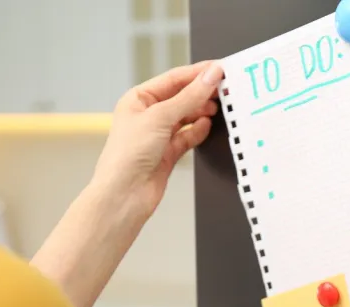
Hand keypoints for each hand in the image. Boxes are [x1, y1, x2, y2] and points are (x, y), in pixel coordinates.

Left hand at [91, 61, 223, 218]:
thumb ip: (189, 97)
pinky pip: (187, 137)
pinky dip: (198, 131)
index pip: (173, 79)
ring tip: (219, 107)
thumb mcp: (160, 117)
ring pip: (186, 117)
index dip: (197, 73)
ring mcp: (158, 135)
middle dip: (202, 92)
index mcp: (138, 99)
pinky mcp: (167, 154)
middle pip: (181, 97)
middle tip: (224, 88)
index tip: (219, 69)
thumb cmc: (127, 156)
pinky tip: (207, 126)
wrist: (125, 195)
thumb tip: (210, 76)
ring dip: (201, 111)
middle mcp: (147, 115)